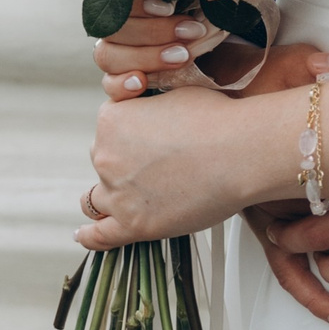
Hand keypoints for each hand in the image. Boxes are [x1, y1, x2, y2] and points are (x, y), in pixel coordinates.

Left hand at [85, 83, 262, 245]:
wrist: (243, 151)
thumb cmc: (219, 120)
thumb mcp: (177, 92)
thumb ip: (152, 106)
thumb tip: (154, 116)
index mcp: (112, 119)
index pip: (109, 128)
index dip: (132, 132)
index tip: (151, 138)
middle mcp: (106, 156)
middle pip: (104, 161)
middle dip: (125, 163)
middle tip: (160, 164)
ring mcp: (118, 193)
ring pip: (98, 198)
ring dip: (111, 196)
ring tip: (129, 199)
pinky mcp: (134, 224)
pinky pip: (100, 236)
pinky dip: (90, 236)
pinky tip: (84, 235)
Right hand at [95, 0, 226, 95]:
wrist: (221, 58)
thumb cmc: (206, 21)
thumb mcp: (201, 0)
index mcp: (132, 1)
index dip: (138, 3)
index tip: (170, 8)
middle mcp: (117, 28)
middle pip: (113, 28)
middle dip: (153, 31)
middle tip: (190, 33)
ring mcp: (115, 57)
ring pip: (107, 56)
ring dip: (144, 56)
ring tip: (181, 57)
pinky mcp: (120, 85)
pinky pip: (108, 86)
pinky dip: (121, 85)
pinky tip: (140, 83)